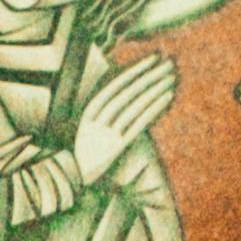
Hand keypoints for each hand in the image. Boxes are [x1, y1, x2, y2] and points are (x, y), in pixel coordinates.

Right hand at [67, 50, 177, 181]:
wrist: (69, 182)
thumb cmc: (82, 157)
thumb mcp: (86, 132)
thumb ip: (101, 116)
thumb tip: (121, 96)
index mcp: (88, 114)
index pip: (114, 86)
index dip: (135, 71)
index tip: (152, 59)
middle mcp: (96, 121)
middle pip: (126, 93)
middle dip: (149, 76)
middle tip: (168, 63)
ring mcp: (105, 135)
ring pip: (133, 107)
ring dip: (153, 90)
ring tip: (171, 77)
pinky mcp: (114, 149)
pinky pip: (136, 125)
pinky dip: (151, 110)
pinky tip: (166, 98)